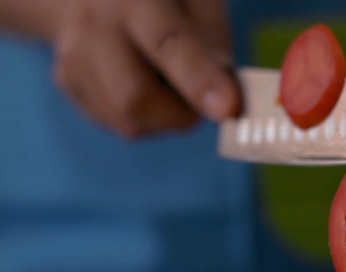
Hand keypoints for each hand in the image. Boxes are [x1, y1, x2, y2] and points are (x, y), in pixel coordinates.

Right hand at [51, 0, 240, 137]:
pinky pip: (120, 123)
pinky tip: (147, 83)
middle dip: (183, 114)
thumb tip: (228, 94)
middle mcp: (94, 28)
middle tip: (207, 102)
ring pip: (129, 120)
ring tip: (171, 82)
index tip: (229, 108)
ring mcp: (74, 61)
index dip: (200, 79)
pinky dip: (149, 117)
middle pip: (136, 98)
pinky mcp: (69, 86)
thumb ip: (214, 38)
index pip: (168, 43)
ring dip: (167, 118)